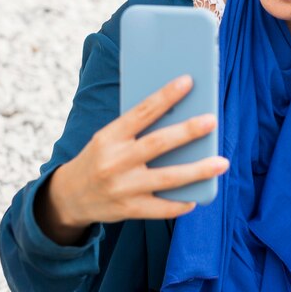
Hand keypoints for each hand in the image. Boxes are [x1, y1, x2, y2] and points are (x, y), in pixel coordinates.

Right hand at [50, 75, 228, 227]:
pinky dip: (180, 203)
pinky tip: (197, 197)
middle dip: (188, 131)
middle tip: (212, 121)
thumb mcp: (109, 138)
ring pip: (167, 178)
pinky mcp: (128, 210)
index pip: (141, 112)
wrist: (69, 197)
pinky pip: (161, 208)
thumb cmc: (100, 158)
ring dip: (198, 170)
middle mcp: (115, 161)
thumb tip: (180, 116)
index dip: (165, 96)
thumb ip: (138, 130)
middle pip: (158, 144)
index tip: (188, 81)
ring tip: (222, 163)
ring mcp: (122, 188)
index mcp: (109, 137)